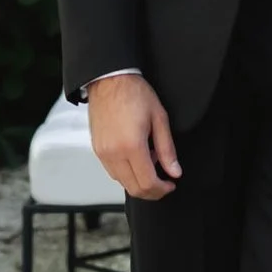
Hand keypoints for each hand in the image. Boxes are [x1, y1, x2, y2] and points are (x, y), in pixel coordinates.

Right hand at [87, 70, 181, 199]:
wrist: (109, 80)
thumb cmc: (134, 93)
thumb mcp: (159, 118)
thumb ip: (167, 149)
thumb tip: (174, 171)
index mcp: (131, 145)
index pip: (147, 183)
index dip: (162, 189)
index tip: (170, 184)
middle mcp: (114, 153)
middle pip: (134, 188)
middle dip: (152, 191)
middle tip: (164, 182)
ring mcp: (103, 153)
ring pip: (122, 182)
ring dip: (139, 181)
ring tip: (150, 161)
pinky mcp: (97, 150)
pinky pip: (112, 172)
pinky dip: (127, 173)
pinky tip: (136, 158)